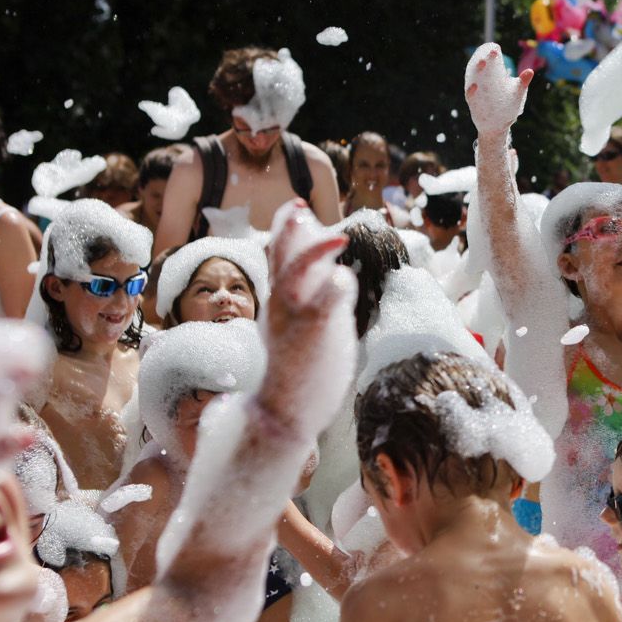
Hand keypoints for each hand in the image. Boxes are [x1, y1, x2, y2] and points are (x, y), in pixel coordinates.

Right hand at [257, 201, 355, 439]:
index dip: (286, 230)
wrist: (285, 414)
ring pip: (297, 273)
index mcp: (278, 303)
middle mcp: (281, 305)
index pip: (278, 257)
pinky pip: (323, 302)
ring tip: (339, 238)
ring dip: (316, 251)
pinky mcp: (311, 334)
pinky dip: (335, 286)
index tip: (298, 210)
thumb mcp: (304, 327)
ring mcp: (294, 319)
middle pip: (280, 256)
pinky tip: (344, 280)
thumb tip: (335, 271)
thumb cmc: (300, 372)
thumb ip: (316, 299)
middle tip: (299, 207)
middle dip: (289, 228)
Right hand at [464, 44, 533, 140]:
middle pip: (480, 70)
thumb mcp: (516, 93)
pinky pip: (471, 97)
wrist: (497, 126)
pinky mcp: (474, 105)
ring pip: (474, 80)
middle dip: (483, 61)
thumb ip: (522, 82)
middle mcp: (481, 83)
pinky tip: (474, 86)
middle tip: (489, 55)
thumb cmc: (507, 106)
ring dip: (477, 72)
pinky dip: (472, 92)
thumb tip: (530, 71)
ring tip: (482, 63)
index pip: (490, 64)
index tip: (496, 49)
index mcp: (491, 78)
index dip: (491, 56)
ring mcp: (477, 94)